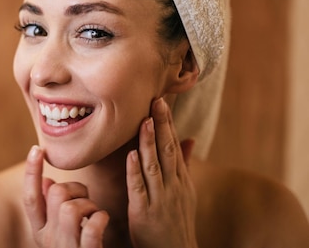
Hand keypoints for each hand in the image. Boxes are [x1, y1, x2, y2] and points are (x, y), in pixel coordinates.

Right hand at [24, 145, 109, 246]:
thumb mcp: (60, 230)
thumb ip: (52, 208)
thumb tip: (46, 181)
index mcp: (40, 231)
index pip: (30, 197)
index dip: (31, 172)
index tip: (37, 149)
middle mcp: (48, 240)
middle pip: (56, 195)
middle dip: (76, 188)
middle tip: (86, 198)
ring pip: (71, 208)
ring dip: (89, 204)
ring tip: (95, 213)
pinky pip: (90, 230)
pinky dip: (100, 219)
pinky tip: (103, 220)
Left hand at [126, 98, 197, 247]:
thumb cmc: (175, 220)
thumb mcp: (184, 191)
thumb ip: (183, 164)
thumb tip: (189, 138)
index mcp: (181, 179)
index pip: (174, 145)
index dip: (168, 123)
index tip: (161, 101)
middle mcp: (173, 186)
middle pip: (167, 150)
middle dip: (162, 125)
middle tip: (156, 100)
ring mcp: (160, 199)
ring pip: (154, 166)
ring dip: (149, 142)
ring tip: (144, 120)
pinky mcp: (145, 212)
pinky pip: (139, 189)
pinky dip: (136, 171)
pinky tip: (131, 155)